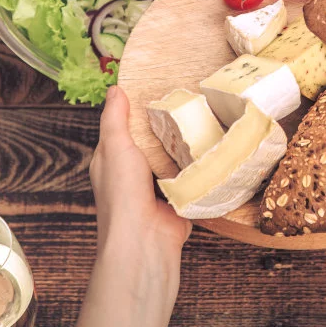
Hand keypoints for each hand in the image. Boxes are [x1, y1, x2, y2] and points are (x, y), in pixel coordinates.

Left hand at [91, 86, 190, 255]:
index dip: (139, 109)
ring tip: (206, 117)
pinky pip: (191, 175)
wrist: (145, 239)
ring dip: (186, 145)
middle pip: (154, 140)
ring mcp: (158, 186)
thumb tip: (115, 89)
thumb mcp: (114, 146)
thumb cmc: (122, 194)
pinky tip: (212, 147)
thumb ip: (115, 118)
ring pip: (174, 156)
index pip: (125, 127)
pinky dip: (199, 165)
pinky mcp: (180, 196)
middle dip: (168, 125)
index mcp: (113, 159)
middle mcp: (135, 172)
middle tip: (189, 99)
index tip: (158, 87)